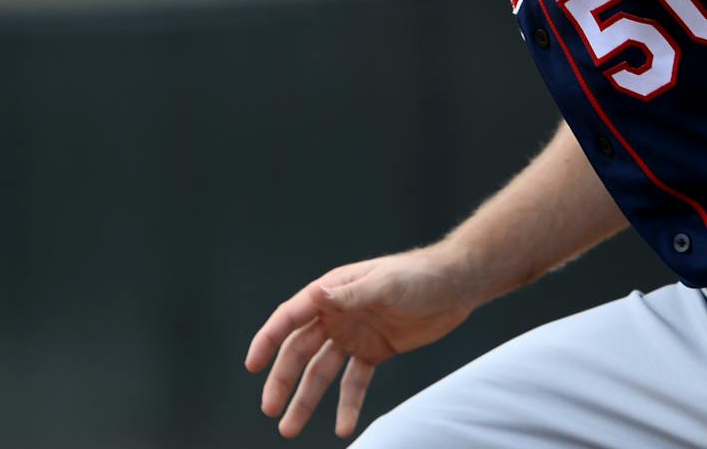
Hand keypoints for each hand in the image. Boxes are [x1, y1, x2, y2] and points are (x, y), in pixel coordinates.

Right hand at [245, 245, 488, 438]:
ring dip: (306, 399)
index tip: (251, 365)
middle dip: (283, 380)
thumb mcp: (384, 284)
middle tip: (270, 410)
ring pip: (321, 372)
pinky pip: (354, 383)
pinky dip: (347, 405)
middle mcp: (337, 314)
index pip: (291, 317)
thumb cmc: (418, 276)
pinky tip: (343, 428)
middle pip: (300, 351)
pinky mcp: (374, 352)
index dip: (268, 339)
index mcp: (332, 291)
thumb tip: (315, 296)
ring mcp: (354, 335)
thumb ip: (349, 295)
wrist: (455, 286)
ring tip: (290, 429)